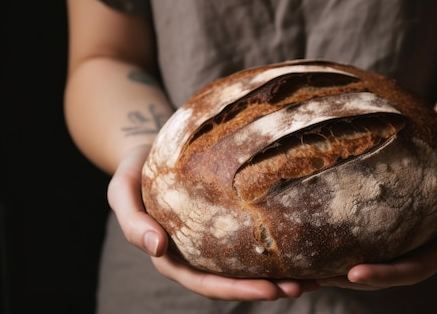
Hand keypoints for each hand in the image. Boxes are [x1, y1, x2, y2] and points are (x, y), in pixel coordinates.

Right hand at [107, 144, 318, 299]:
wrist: (151, 145)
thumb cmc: (135, 168)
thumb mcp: (121, 190)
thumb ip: (131, 221)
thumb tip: (155, 249)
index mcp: (173, 255)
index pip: (205, 282)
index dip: (237, 290)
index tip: (269, 290)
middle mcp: (198, 252)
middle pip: (235, 279)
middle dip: (268, 287)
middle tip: (302, 286)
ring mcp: (215, 238)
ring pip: (249, 263)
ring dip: (281, 273)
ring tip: (315, 276)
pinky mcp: (230, 218)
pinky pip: (255, 235)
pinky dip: (280, 243)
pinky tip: (306, 242)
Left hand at [317, 139, 436, 289]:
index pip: (413, 268)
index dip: (385, 275)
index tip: (354, 273)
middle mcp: (421, 243)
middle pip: (384, 270)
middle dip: (350, 278)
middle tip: (316, 277)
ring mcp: (403, 231)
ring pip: (369, 256)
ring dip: (338, 265)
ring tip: (305, 267)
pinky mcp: (387, 214)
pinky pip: (363, 230)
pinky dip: (339, 237)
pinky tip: (313, 234)